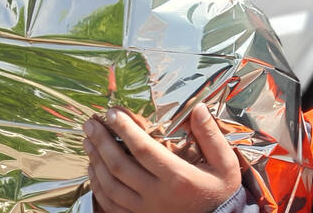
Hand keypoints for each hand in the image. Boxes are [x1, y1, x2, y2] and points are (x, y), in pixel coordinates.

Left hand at [82, 104, 240, 212]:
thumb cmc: (220, 190)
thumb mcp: (224, 163)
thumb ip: (210, 135)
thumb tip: (198, 109)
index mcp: (177, 178)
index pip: (143, 149)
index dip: (125, 130)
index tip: (113, 113)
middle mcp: (157, 195)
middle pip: (119, 166)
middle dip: (102, 141)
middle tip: (91, 122)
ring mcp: (145, 209)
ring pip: (110, 185)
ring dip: (95, 160)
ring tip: (88, 140)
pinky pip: (110, 203)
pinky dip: (97, 185)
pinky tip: (93, 168)